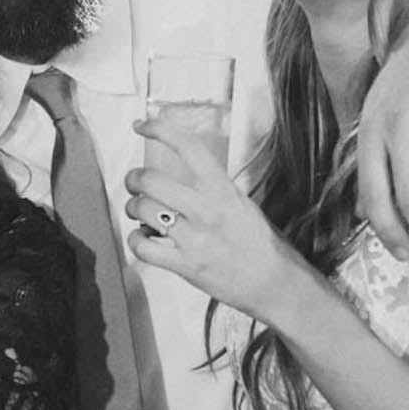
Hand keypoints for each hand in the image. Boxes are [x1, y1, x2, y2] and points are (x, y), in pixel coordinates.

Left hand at [123, 117, 305, 322]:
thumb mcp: (242, 205)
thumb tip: (181, 180)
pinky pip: (143, 247)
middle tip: (133, 183)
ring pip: (142, 210)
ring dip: (132, 208)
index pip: (188, 147)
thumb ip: (214, 191)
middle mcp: (207, 209)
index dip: (159, 130)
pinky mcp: (185, 265)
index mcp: (223, 190)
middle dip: (133, 179)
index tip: (142, 126)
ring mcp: (195, 238)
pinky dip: (135, 240)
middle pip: (151, 179)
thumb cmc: (261, 244)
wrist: (276, 283)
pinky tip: (143, 238)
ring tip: (139, 213)